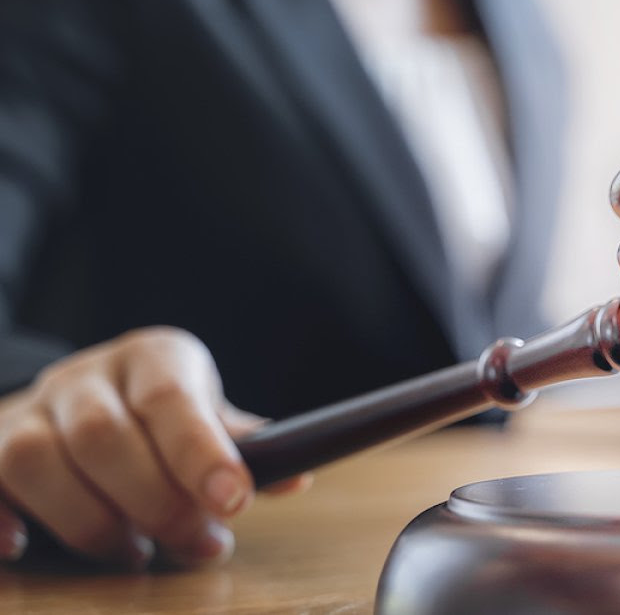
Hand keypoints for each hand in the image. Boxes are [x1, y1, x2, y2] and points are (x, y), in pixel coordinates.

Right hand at [0, 327, 308, 568]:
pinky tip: (28, 547)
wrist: (83, 398)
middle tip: (200, 545)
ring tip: (135, 553)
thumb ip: (243, 445)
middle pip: (103, 436)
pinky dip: (0, 519)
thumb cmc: (162, 418)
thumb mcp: (208, 415)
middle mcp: (84, 377)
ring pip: (35, 460)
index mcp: (152, 358)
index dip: (200, 453)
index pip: (171, 399)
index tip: (234, 501)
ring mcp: (28, 411)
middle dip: (155, 503)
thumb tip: (296, 475)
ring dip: (89, 522)